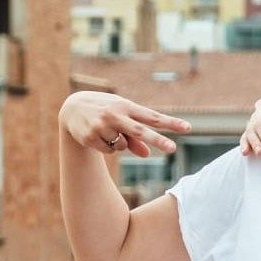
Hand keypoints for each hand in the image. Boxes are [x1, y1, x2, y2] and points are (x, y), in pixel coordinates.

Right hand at [60, 91, 187, 156]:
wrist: (72, 108)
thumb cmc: (106, 111)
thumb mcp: (123, 117)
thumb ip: (136, 136)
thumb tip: (147, 154)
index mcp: (126, 106)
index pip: (152, 117)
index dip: (171, 123)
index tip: (188, 128)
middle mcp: (114, 114)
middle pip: (140, 131)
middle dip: (157, 140)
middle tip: (172, 149)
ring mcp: (101, 126)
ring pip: (122, 146)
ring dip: (120, 143)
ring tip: (108, 130)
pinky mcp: (89, 137)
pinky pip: (109, 151)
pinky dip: (107, 147)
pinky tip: (97, 135)